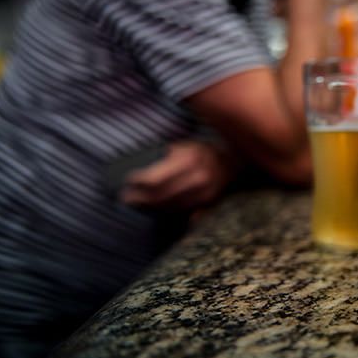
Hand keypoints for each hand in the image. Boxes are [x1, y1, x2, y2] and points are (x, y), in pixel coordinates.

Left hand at [121, 141, 235, 210]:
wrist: (232, 162)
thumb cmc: (201, 151)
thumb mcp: (183, 146)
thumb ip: (165, 158)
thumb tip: (139, 175)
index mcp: (189, 159)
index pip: (155, 179)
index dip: (138, 182)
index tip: (127, 180)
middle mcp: (198, 178)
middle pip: (160, 196)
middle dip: (140, 198)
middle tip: (125, 197)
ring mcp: (205, 193)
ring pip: (169, 207)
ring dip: (149, 207)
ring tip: (135, 204)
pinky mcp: (208, 203)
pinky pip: (181, 211)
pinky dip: (164, 211)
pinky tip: (153, 209)